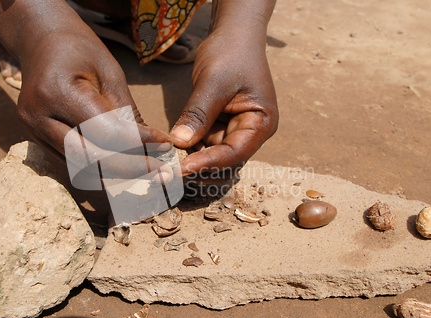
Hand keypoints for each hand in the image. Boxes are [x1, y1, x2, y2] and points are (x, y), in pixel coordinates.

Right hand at [16, 28, 173, 180]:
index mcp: (59, 92)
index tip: (166, 145)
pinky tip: (125, 165)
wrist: (40, 41)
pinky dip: (100, 168)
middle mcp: (40, 117)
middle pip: (92, 159)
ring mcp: (34, 132)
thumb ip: (127, 111)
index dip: (141, 143)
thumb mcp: (111, 73)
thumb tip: (152, 146)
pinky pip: (73, 164)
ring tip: (148, 170)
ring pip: (82, 168)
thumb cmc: (80, 50)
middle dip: (132, 168)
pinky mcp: (36, 140)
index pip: (107, 132)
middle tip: (162, 171)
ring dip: (118, 174)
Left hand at [170, 28, 278, 179]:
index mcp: (261, 123)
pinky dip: (190, 148)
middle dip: (201, 167)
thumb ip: (198, 113)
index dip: (209, 162)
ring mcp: (234, 130)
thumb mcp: (213, 82)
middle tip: (172, 169)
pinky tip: (173, 148)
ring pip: (213, 156)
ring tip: (169, 160)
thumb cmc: (231, 53)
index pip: (235, 152)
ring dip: (193, 159)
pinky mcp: (219, 126)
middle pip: (226, 161)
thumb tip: (180, 142)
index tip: (183, 168)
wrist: (234, 35)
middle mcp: (250, 132)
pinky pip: (204, 144)